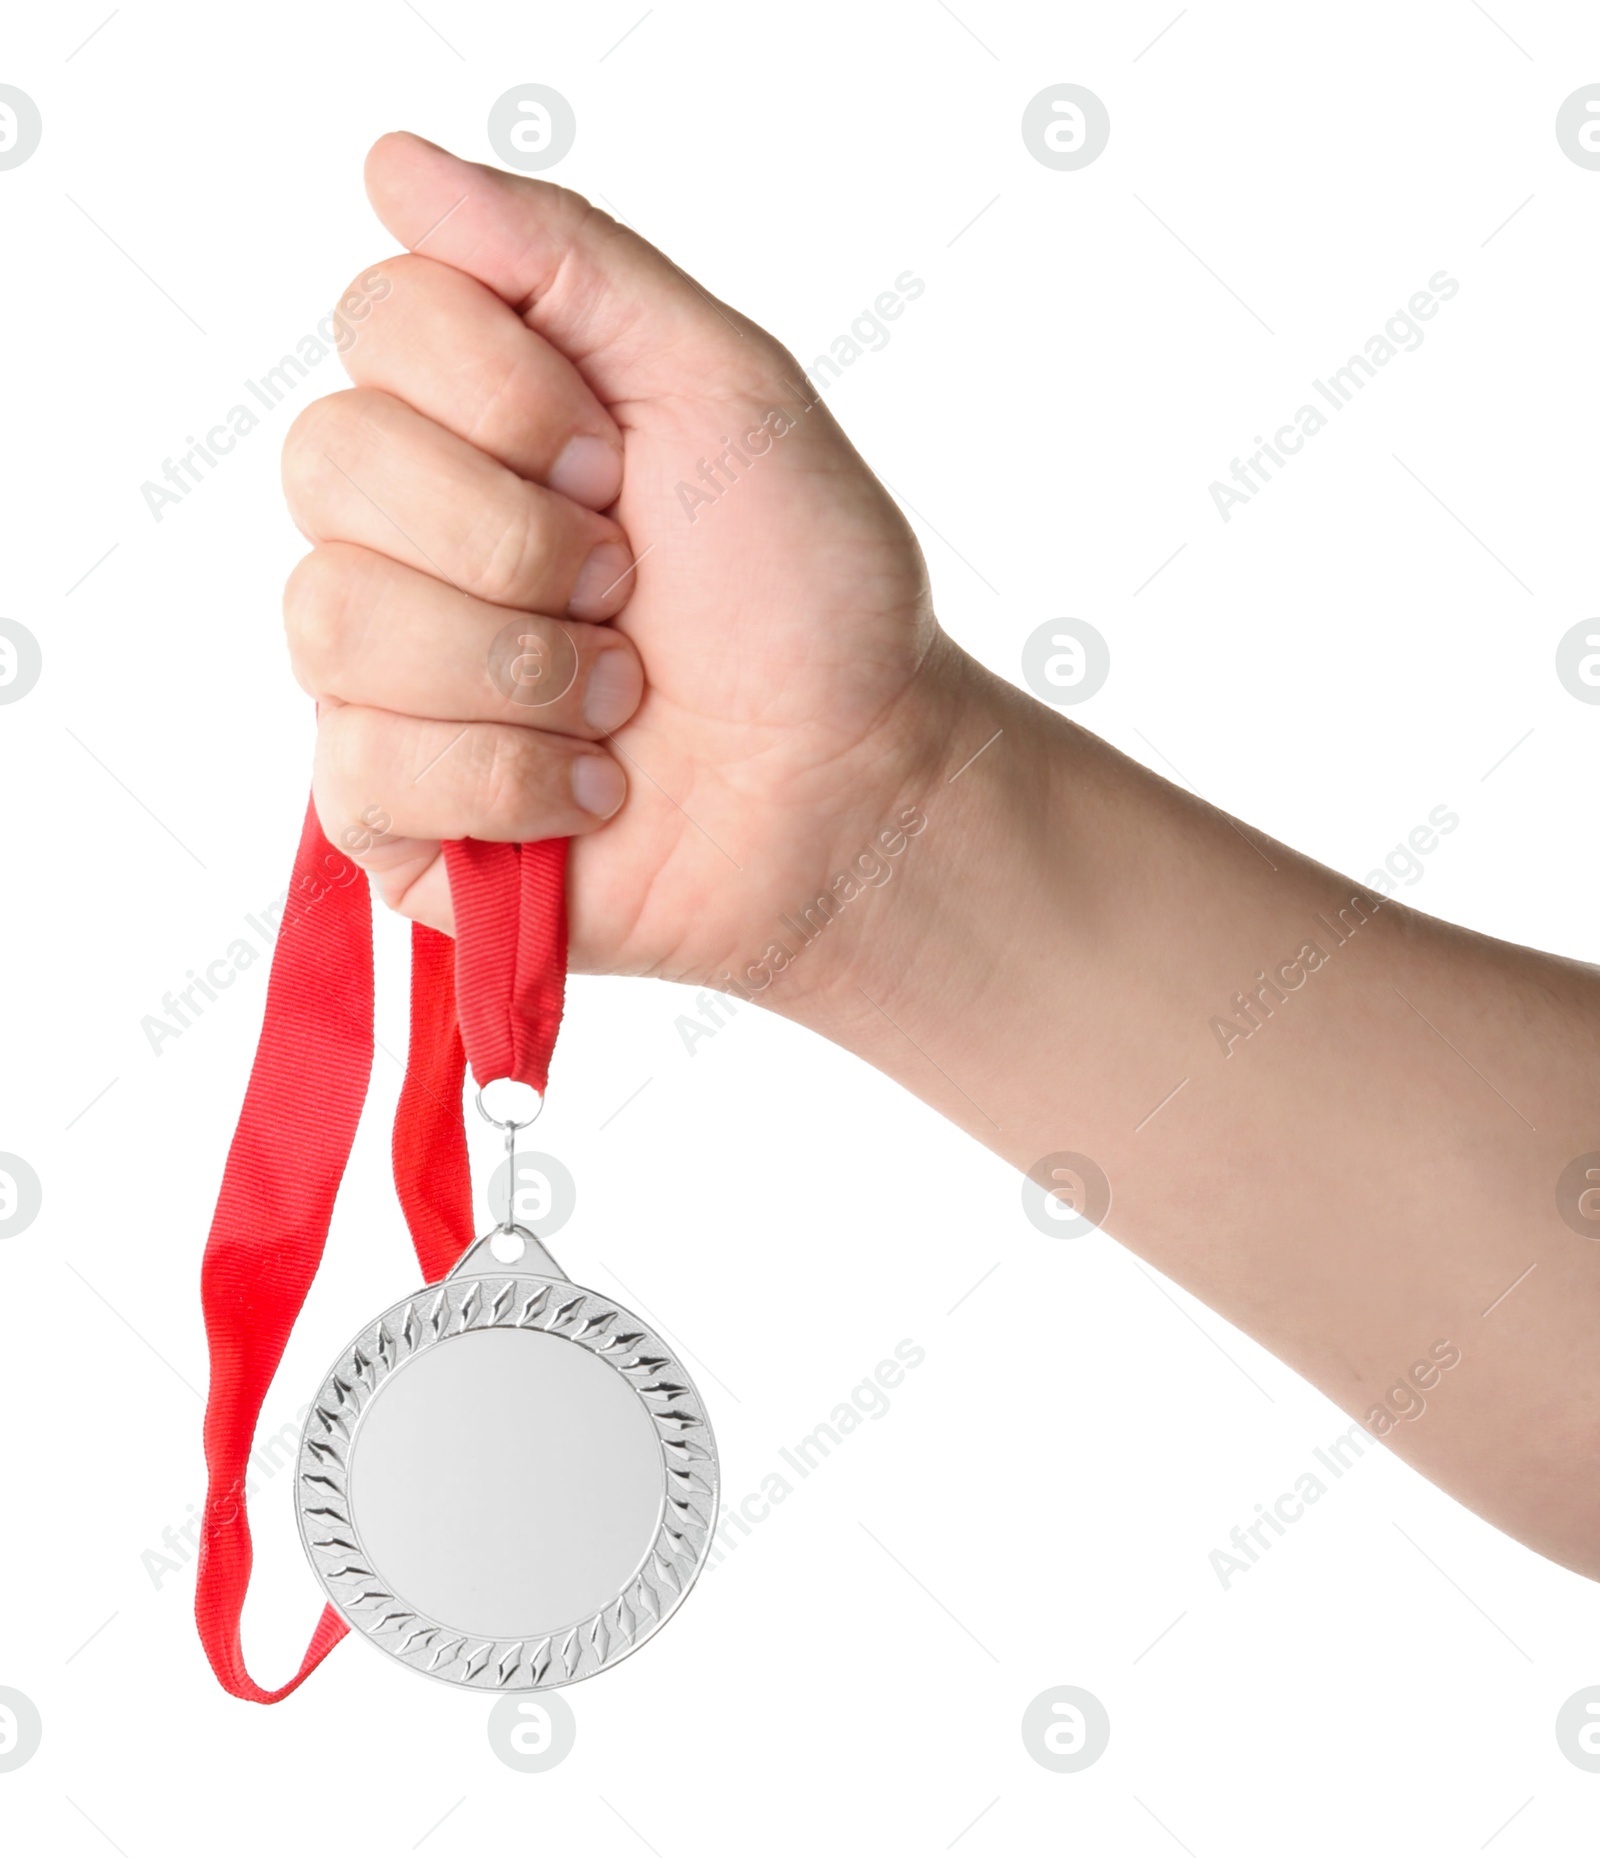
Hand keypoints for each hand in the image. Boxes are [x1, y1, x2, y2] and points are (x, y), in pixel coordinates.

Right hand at [282, 132, 967, 1007]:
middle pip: (325, 463)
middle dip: (516, 539)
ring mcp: (384, 676)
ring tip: (622, 704)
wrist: (852, 789)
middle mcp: (408, 534)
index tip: (620, 464)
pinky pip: (369, 769)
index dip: (504, 394)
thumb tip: (394, 163)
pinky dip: (516, 779)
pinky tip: (593, 790)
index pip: (378, 320)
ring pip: (334, 621)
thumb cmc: (806, 598)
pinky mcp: (387, 809)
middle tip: (627, 590)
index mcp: (477, 419)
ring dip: (523, 669)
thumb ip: (571, 263)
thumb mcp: (725, 387)